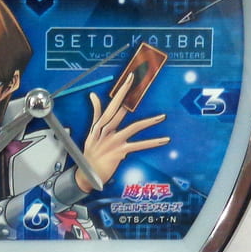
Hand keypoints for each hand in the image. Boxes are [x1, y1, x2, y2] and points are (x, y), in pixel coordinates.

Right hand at [75, 72, 169, 192]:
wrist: (86, 173)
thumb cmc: (90, 152)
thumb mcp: (92, 131)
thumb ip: (96, 113)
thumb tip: (93, 96)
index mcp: (100, 124)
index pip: (112, 103)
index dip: (122, 90)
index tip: (130, 78)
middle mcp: (106, 130)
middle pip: (120, 109)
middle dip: (131, 96)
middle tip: (141, 83)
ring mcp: (113, 141)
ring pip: (134, 127)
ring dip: (149, 122)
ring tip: (162, 117)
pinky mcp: (119, 152)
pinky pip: (139, 146)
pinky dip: (152, 143)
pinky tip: (163, 140)